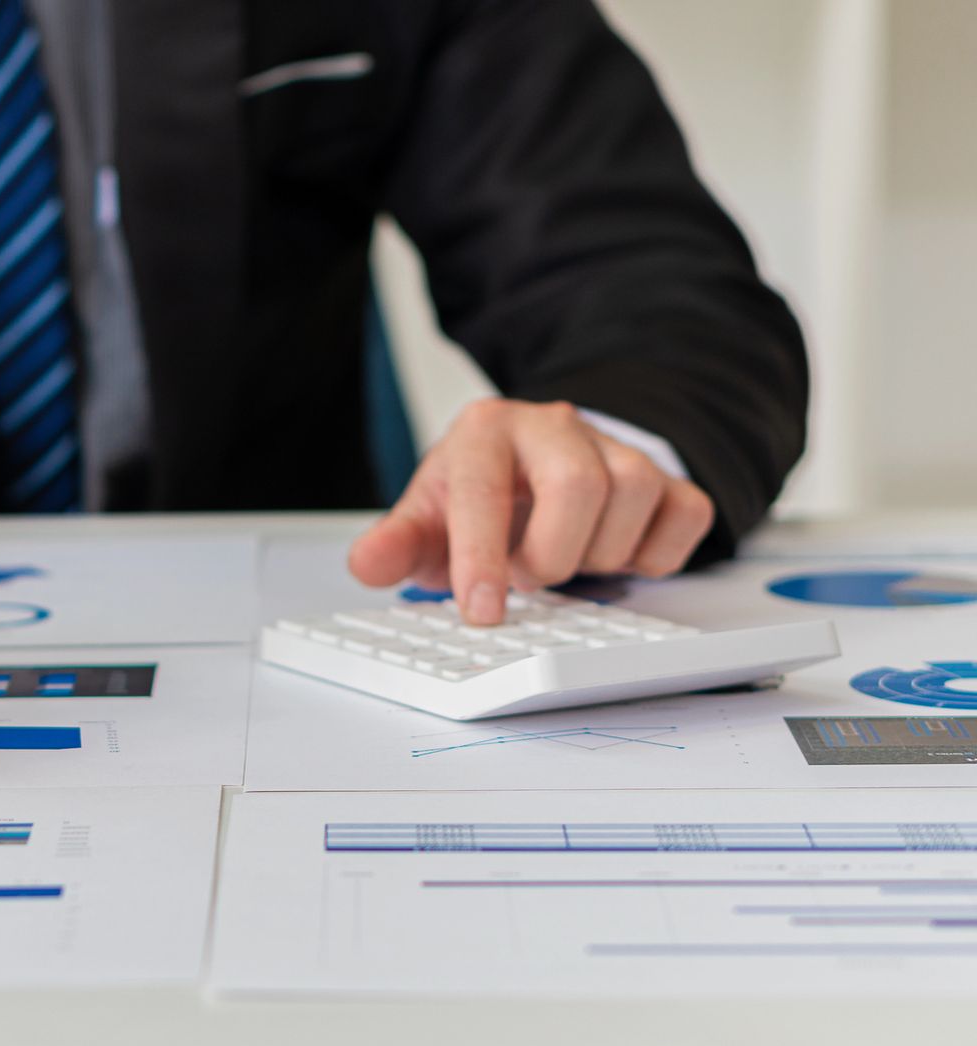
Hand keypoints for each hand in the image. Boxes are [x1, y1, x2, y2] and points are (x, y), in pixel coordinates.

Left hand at [348, 399, 712, 624]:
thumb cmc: (477, 498)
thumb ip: (395, 545)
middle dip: (551, 553)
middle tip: (526, 576)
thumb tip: (368, 564)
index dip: (482, 555)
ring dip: (599, 554)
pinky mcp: (665, 475)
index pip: (485, 488)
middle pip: (578, 484)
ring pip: (634, 494)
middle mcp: (553, 425)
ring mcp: (615, 446)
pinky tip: (614, 556)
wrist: (531, 470)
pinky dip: (655, 555)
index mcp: (485, 431)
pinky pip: (686, 514)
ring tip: (564, 559)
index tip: (481, 610)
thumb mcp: (426, 520)